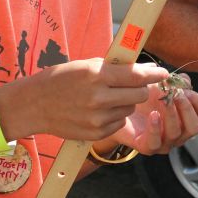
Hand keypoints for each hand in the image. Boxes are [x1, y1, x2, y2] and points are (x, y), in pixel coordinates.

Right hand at [0, 59, 168, 141]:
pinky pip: (119, 123)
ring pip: (130, 109)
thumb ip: (116, 67)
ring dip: (126, 101)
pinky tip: (100, 109)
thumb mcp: (87, 64)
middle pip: (139, 94)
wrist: (34, 104)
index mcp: (97, 75)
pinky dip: (116, 115)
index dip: (154, 74)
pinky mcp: (95, 133)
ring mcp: (97, 118)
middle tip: (135, 83)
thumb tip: (146, 68)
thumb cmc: (61, 79)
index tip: (163, 72)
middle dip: (141, 88)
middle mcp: (98, 98)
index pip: (137, 75)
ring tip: (108, 95)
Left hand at [111, 75, 197, 154]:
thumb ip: (175, 81)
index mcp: (186, 116)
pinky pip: (155, 143)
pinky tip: (152, 115)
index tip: (187, 90)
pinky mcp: (147, 147)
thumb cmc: (144, 96)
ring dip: (172, 114)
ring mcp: (164, 142)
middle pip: (195, 127)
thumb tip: (184, 80)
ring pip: (176, 133)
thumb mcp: (161, 83)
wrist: (118, 107)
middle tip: (177, 94)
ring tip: (163, 100)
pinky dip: (155, 128)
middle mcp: (179, 131)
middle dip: (187, 109)